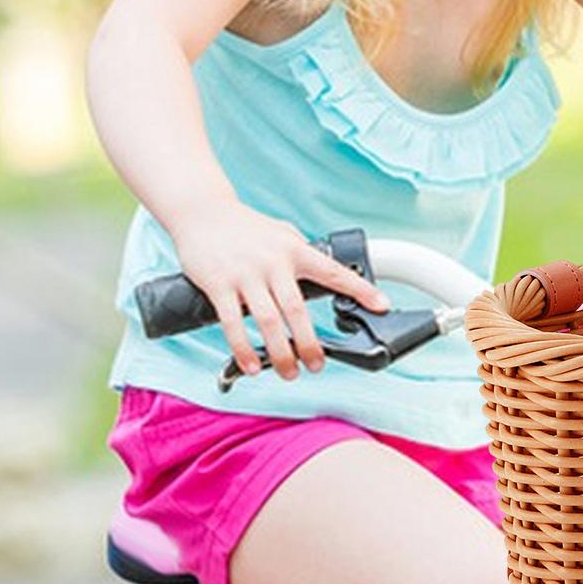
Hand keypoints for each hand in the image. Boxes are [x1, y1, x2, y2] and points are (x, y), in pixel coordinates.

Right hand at [168, 200, 389, 379]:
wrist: (201, 211)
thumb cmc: (245, 227)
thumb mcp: (282, 234)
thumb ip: (303, 255)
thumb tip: (327, 276)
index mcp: (295, 250)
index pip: (334, 272)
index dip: (360, 290)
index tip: (381, 306)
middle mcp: (272, 262)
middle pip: (297, 311)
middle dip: (309, 344)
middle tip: (316, 365)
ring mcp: (245, 274)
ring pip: (268, 321)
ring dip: (280, 353)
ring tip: (289, 372)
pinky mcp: (218, 284)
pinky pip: (233, 322)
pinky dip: (243, 348)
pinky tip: (252, 365)